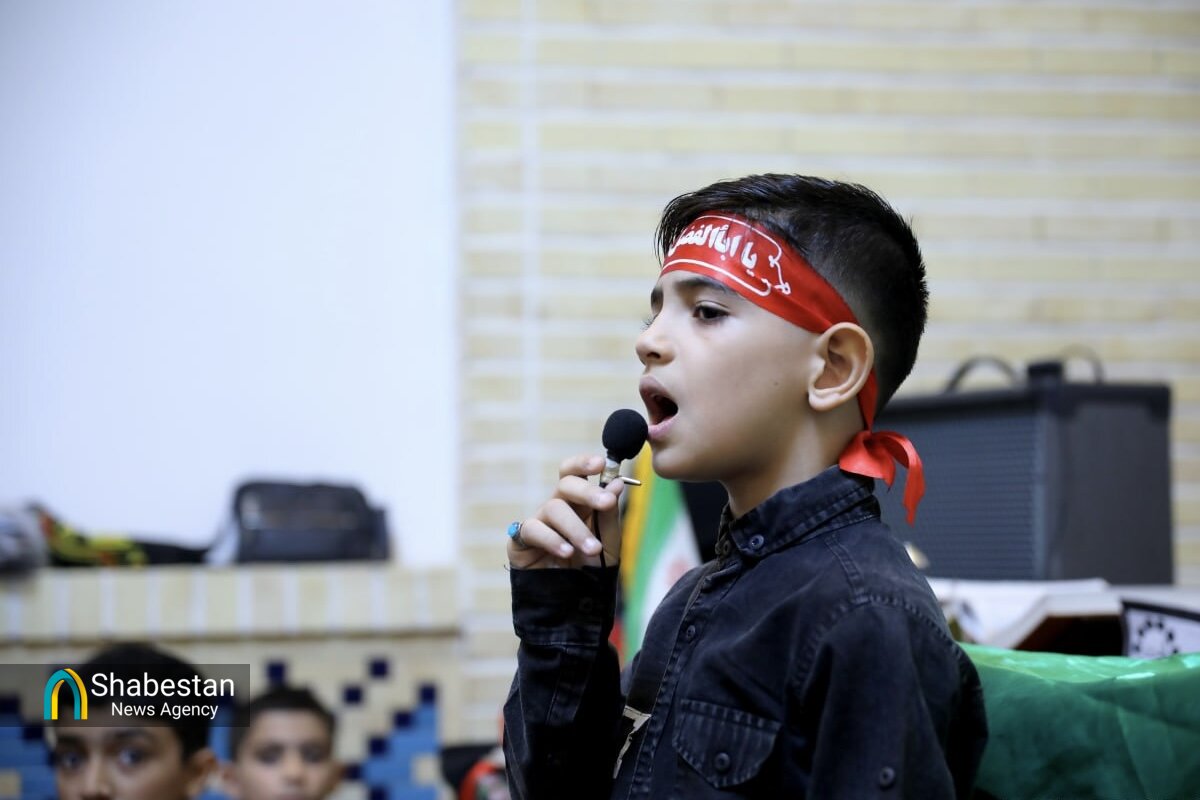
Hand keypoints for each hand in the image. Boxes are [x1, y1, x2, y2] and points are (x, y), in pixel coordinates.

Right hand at [508, 454, 626, 568]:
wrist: (573, 604)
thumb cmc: (590, 568)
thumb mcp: (609, 542)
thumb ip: (610, 514)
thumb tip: (616, 482)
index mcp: (579, 503)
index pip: (575, 473)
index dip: (584, 463)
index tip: (601, 463)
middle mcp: (557, 507)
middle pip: (565, 483)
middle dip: (588, 491)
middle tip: (606, 502)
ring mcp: (538, 522)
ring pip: (554, 508)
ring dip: (577, 528)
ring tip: (592, 549)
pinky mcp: (521, 541)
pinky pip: (533, 530)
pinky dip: (552, 540)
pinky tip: (566, 553)